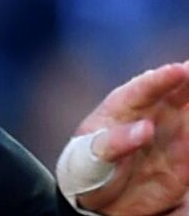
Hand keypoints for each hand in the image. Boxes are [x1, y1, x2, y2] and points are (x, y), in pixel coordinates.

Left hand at [62, 62, 188, 214]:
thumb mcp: (89, 157)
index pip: (144, 88)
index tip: (182, 69)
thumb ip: (114, 142)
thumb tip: (145, 128)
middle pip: (178, 94)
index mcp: (121, 107)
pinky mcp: (183, 165)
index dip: (164, 78)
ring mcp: (170, 138)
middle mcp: (152, 115)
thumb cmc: (87, 166)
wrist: (94, 198)